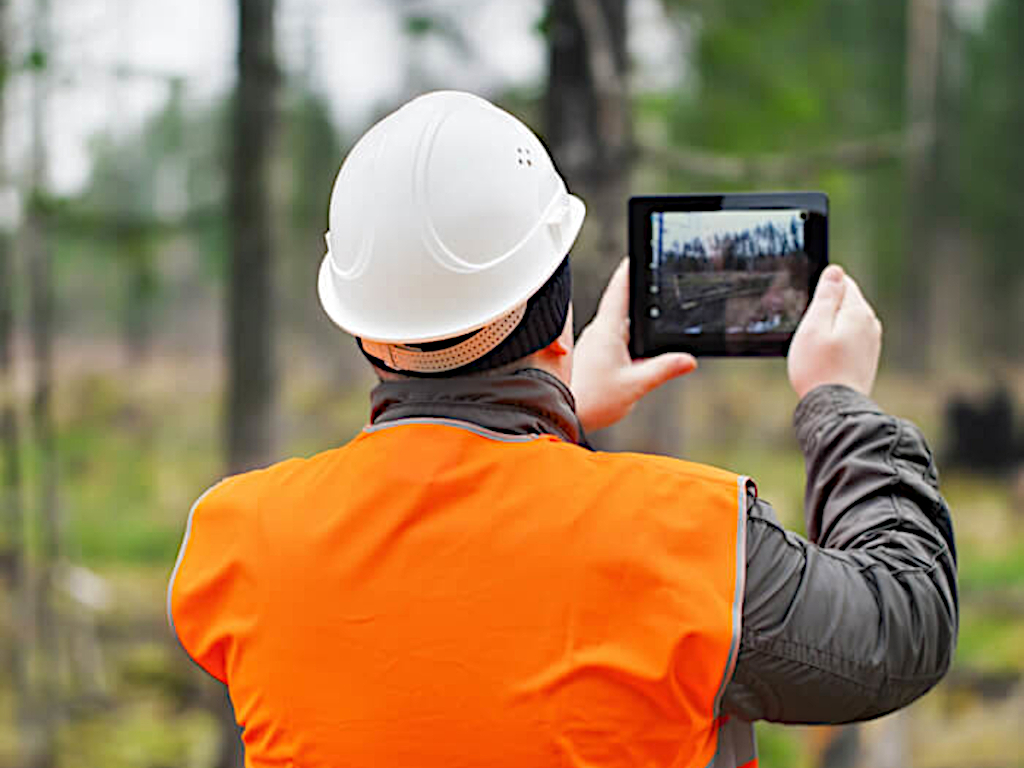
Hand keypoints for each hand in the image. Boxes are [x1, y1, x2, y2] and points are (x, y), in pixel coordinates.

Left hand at [572, 259, 696, 431]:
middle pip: (623, 308)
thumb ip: (663, 369)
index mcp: (607, 330)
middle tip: (658, 289)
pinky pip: (614, 341)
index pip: (619, 291)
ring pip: (619, 327)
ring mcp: (594, 344)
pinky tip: (637, 352)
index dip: (629, 271)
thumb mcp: (635, 385)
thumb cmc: (592, 400)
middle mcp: (598, 333)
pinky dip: (628, 341)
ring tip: (653, 323)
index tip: (636, 257)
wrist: (564, 414)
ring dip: (635, 324)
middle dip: (641, 301)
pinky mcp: (593, 357)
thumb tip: (689, 360)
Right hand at [787, 264, 881, 399]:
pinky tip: (825, 360)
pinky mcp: (866, 357)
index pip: (843, 282)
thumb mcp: (814, 326)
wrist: (835, 408)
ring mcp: (871, 342)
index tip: (808, 310)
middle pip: (845, 302)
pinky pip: (848, 340)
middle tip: (807, 333)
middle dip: (825, 310)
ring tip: (815, 350)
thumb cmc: (818, 369)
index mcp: (858, 312)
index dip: (821, 291)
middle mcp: (870, 324)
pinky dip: (835, 344)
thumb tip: (835, 271)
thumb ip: (826, 296)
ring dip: (829, 329)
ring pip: (846, 322)